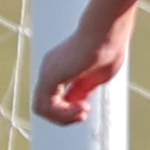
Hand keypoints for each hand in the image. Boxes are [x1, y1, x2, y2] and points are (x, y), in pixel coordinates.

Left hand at [29, 12, 129, 126]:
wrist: (107, 32)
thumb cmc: (108, 47)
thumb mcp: (97, 75)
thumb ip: (84, 89)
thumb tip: (77, 103)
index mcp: (60, 67)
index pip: (54, 97)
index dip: (69, 110)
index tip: (88, 108)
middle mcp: (50, 69)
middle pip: (45, 104)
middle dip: (64, 116)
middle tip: (85, 112)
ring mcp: (47, 72)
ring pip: (41, 108)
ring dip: (63, 117)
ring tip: (82, 112)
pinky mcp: (49, 76)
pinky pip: (45, 106)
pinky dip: (62, 114)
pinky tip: (80, 109)